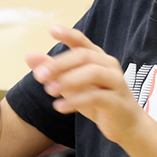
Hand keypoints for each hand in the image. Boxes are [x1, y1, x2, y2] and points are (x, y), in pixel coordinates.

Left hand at [26, 25, 143, 144]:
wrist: (127, 127)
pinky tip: (59, 107)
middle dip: (59, 64)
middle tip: (39, 75)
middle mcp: (109, 65)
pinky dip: (76, 101)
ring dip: (68, 80)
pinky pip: (97, 97)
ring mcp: (116, 82)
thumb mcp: (71, 85)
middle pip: (83, 56)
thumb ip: (53, 70)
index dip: (68, 34)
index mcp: (98, 58)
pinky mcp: (118, 102)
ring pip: (92, 73)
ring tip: (49, 91)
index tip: (51, 30)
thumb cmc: (98, 101)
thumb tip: (29, 54)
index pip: (82, 41)